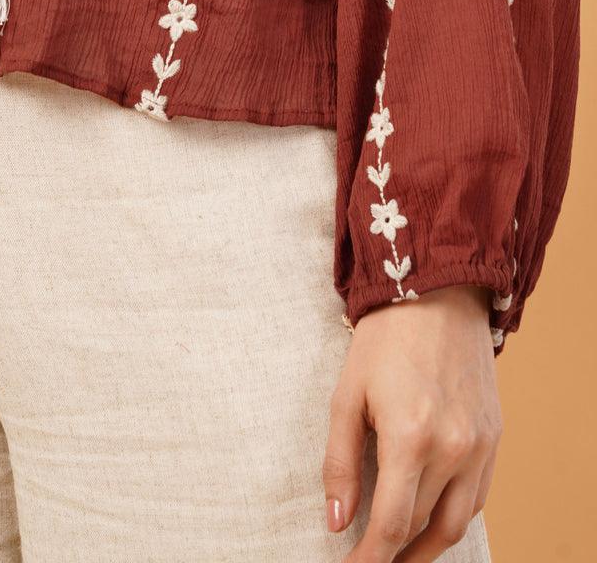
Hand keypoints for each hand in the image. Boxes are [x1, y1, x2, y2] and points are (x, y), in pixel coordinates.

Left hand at [323, 284, 501, 560]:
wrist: (438, 295)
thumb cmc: (384, 341)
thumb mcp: (346, 395)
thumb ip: (340, 462)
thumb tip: (336, 522)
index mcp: (410, 438)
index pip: (392, 525)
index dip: (370, 558)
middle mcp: (452, 449)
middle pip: (422, 527)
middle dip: (393, 553)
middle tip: (367, 559)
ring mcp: (479, 446)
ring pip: (456, 523)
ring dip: (427, 548)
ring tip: (399, 557)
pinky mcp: (494, 439)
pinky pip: (477, 498)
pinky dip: (453, 519)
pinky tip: (431, 522)